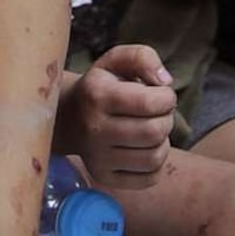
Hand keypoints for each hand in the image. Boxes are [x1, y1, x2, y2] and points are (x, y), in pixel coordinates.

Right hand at [56, 45, 176, 187]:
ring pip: (154, 157)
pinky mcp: (105, 177)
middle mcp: (94, 128)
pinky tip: (144, 149)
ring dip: (162, 142)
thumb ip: (142, 57)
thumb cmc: (100, 86)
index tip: (160, 94)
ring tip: (151, 129)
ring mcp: (98, 157)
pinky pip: (149, 179)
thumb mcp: (115, 61)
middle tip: (157, 113)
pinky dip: (156, 164)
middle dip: (166, 119)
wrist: (67, 118)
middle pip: (155, 132)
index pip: (151, 102)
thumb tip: (165, 81)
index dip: (167, 97)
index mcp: (97, 95)